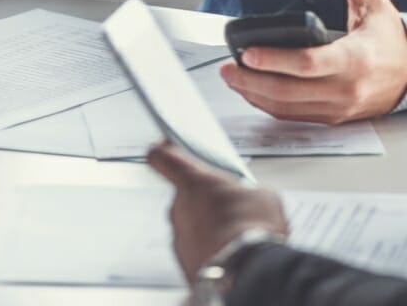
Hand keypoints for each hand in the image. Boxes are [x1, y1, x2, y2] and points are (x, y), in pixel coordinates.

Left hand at [147, 142, 286, 283]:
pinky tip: (232, 257)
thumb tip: (250, 201)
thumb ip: (246, 192)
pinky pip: (196, 253)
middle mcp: (177, 208)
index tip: (166, 148)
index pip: (162, 157)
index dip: (164, 151)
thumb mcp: (261, 197)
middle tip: (229, 210)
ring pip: (191, 228)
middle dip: (204, 202)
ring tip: (236, 239)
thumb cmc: (253, 227)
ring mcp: (179, 239)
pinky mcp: (185, 266)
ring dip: (207, 231)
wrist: (250, 273)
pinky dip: (210, 254)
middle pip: (185, 197)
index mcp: (191, 181)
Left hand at [220, 0, 406, 122]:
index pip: (309, 63)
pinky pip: (295, 115)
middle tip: (228, 67)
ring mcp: (340, 106)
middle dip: (253, 80)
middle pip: (290, 90)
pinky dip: (270, 105)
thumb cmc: (390, 38)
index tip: (248, 52)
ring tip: (233, 77)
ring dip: (255, 95)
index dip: (275, 60)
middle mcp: (347, 87)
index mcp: (355, 58)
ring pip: (289, 107)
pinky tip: (253, 92)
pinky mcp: (334, 117)